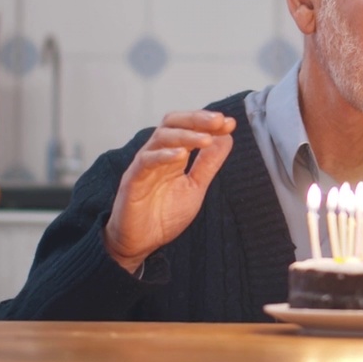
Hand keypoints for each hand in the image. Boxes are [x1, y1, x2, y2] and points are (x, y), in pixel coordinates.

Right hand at [103, 111, 235, 272]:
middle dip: (197, 118)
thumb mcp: (195, 187)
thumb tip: (226, 137)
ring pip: (160, 137)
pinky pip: (146, 161)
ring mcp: (144, 165)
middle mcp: (158, 154)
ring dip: (185, 135)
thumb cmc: (163, 215)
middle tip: (218, 121)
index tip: (230, 123)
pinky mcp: (132, 180)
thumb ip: (208, 164)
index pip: (189, 128)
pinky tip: (180, 155)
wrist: (140, 243)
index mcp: (173, 155)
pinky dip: (163, 155)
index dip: (208, 123)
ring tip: (206, 139)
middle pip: (173, 123)